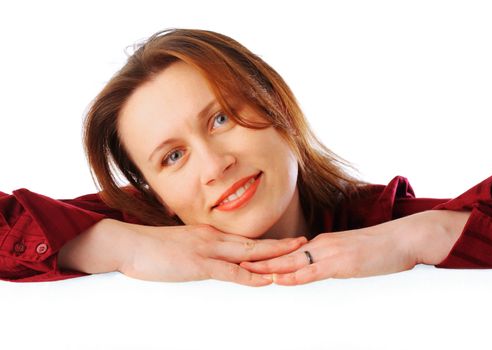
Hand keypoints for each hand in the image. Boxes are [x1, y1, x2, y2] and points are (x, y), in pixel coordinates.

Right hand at [116, 220, 307, 285]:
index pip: (244, 240)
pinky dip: (250, 276)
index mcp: (209, 235)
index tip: (285, 242)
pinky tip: (266, 278)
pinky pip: (230, 271)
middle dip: (280, 245)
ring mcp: (206, 250)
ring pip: (248, 254)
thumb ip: (197, 251)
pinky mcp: (197, 264)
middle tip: (304, 243)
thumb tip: (208, 260)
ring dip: (274, 256)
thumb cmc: (150, 247)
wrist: (128, 243)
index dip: (267, 242)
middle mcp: (213, 238)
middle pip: (254, 243)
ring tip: (296, 256)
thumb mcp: (180, 246)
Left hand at [240, 210, 460, 284]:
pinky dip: (294, 276)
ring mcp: (330, 253)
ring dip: (267, 267)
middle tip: (231, 261)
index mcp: (320, 243)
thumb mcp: (348, 254)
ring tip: (243, 269)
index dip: (263, 255)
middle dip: (256, 259)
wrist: (403, 238)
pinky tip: (280, 279)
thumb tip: (314, 269)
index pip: (286, 251)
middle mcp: (320, 245)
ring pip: (291, 262)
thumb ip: (329, 261)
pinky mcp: (341, 263)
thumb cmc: (378, 248)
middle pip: (281, 254)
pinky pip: (313, 271)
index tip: (243, 257)